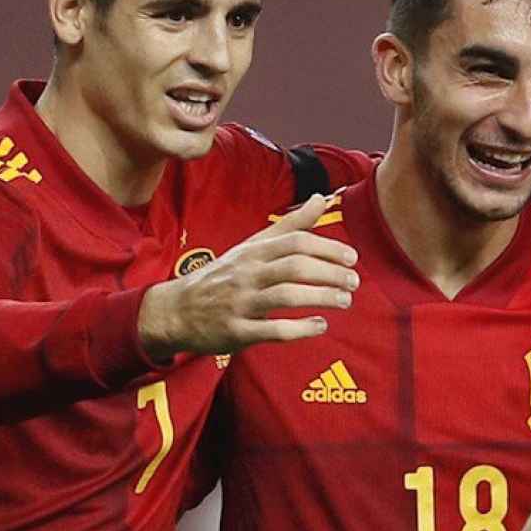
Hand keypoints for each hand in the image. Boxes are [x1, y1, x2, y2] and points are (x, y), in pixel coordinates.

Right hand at [138, 194, 359, 357]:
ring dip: (321, 297)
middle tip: (354, 282)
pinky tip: (320, 325)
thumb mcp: (252, 246)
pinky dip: (300, 328)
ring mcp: (240, 303)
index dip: (327, 247)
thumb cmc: (223, 275)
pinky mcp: (236, 331)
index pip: (295, 242)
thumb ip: (290, 225)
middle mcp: (247, 274)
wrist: (176, 309)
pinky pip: (272, 330)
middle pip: (295, 267)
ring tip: (344, 301)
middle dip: (330, 273)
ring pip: (286, 296)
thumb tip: (323, 198)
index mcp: (253, 251)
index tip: (352, 258)